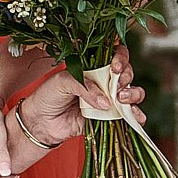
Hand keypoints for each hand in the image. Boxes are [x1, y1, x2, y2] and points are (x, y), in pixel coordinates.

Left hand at [18, 55, 145, 146]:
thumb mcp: (62, 82)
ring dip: (134, 95)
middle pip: (127, 74)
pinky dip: (136, 116)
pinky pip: (128, 116)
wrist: (41, 122)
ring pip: (132, 93)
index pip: (115, 55)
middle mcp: (104, 81)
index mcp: (93, 66)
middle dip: (126, 78)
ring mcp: (108, 99)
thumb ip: (84, 86)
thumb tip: (105, 101)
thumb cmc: (48, 96)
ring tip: (122, 100)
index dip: (121, 58)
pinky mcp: (109, 117)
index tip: (115, 67)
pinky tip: (136, 117)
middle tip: (116, 87)